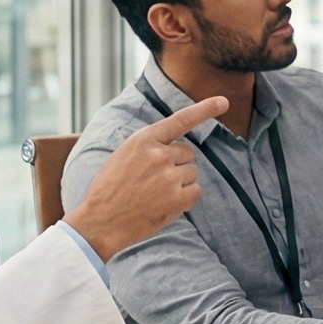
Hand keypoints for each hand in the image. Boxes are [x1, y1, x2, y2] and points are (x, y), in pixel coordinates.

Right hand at [66, 96, 228, 258]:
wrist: (100, 221)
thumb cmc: (109, 188)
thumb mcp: (123, 155)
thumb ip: (149, 147)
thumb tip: (176, 148)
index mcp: (143, 140)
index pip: (180, 119)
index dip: (205, 109)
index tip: (223, 102)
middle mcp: (159, 155)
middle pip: (188, 153)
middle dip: (177, 164)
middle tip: (153, 179)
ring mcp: (170, 177)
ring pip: (191, 172)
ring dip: (180, 182)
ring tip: (155, 193)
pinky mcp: (177, 199)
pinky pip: (195, 191)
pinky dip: (185, 198)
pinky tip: (164, 204)